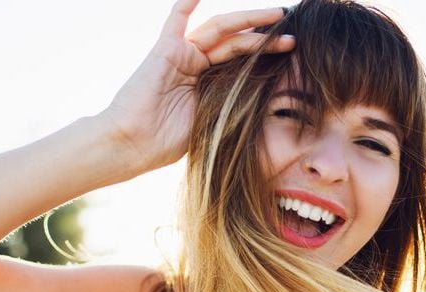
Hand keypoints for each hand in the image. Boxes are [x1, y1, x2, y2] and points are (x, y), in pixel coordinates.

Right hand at [100, 0, 293, 172]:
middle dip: (264, 37)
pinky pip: (177, 19)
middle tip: (291, 35)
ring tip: (276, 15)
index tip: (291, 52)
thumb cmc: (167, 142)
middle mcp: (196, 65)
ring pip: (219, 29)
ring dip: (248, 20)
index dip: (265, 54)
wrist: (134, 144)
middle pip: (235, 43)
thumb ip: (231, 107)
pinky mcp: (166, 50)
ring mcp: (182, 55)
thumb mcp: (211, 124)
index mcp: (208, 84)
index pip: (241, 61)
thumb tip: (268, 103)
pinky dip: (188, 1)